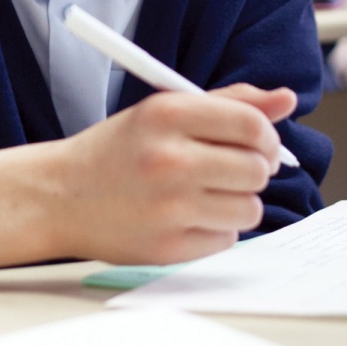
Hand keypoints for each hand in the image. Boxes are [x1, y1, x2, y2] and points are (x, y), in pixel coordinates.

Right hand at [51, 83, 296, 265]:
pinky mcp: (167, 246)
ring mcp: (168, 206)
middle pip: (256, 169)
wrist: (60, 195)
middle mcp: (168, 158)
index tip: (258, 143)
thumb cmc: (117, 150)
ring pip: (250, 208)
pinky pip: (226, 239)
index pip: (251, 123)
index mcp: (166, 114)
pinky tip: (184, 216)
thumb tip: (286, 99)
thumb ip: (227, 102)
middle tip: (229, 168)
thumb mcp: (163, 111)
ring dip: (236, 202)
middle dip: (253, 170)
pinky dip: (215, 229)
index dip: (266, 136)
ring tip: (203, 193)